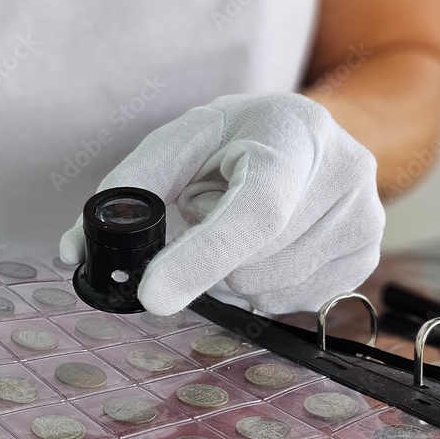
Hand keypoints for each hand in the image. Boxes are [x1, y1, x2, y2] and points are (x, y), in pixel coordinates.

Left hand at [59, 93, 384, 314]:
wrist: (303, 136)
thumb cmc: (231, 140)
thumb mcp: (176, 144)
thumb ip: (125, 191)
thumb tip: (74, 252)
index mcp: (293, 133)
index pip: (255, 210)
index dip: (200, 257)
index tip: (151, 295)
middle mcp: (345, 172)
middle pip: (255, 263)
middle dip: (208, 261)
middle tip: (207, 216)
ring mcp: (365, 219)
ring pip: (269, 291)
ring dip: (232, 276)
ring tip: (238, 227)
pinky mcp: (364, 257)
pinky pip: (291, 305)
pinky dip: (259, 289)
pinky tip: (262, 248)